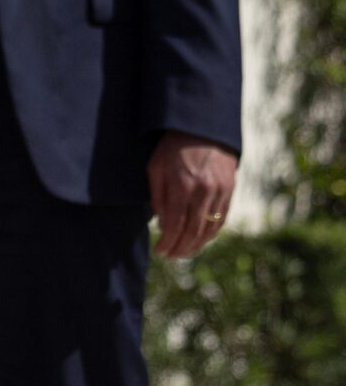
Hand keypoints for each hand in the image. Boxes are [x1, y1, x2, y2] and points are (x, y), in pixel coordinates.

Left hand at [149, 133, 237, 259]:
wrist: (203, 129)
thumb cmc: (171, 147)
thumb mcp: (155, 167)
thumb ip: (157, 196)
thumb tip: (161, 223)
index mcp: (182, 186)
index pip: (174, 225)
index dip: (167, 242)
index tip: (160, 251)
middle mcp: (203, 192)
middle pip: (193, 231)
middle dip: (181, 248)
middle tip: (171, 257)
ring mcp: (220, 192)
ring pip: (209, 229)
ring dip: (196, 245)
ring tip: (184, 253)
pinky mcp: (230, 191)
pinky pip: (221, 219)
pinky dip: (210, 233)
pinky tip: (201, 240)